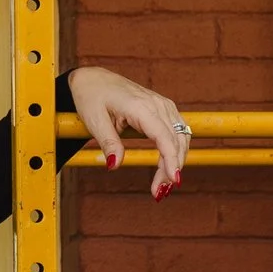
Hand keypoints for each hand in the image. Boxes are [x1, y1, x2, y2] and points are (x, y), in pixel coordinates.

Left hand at [67, 65, 191, 198]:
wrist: (92, 79)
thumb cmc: (91, 96)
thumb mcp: (94, 120)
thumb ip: (108, 142)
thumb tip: (114, 165)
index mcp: (141, 106)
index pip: (165, 137)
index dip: (171, 160)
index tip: (173, 181)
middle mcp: (157, 104)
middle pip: (176, 141)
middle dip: (171, 168)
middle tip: (158, 192)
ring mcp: (162, 105)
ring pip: (181, 137)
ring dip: (176, 161)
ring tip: (162, 184)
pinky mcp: (162, 108)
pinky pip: (177, 131)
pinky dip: (176, 150)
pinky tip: (167, 166)